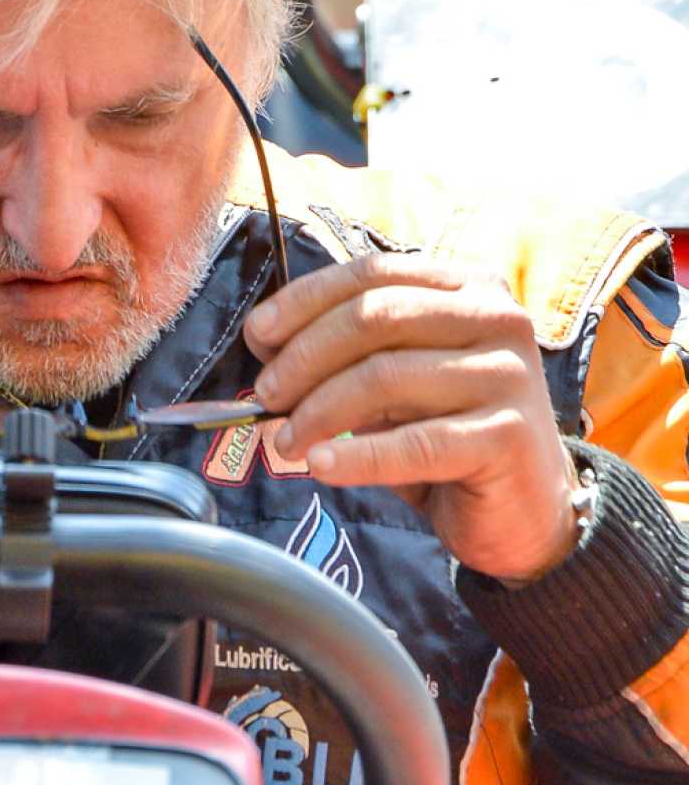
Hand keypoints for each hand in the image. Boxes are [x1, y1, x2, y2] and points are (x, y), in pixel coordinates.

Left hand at [242, 253, 576, 581]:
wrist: (525, 511)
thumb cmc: (449, 436)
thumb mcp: (396, 382)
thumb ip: (348, 353)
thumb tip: (264, 340)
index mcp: (468, 286)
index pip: (372, 274)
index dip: (304, 302)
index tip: (258, 336)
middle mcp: (496, 318)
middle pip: (373, 318)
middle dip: (304, 357)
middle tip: (267, 396)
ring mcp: (507, 375)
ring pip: (385, 377)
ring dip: (319, 411)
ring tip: (286, 442)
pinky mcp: (507, 436)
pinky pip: (413, 443)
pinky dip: (357, 456)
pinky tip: (321, 467)